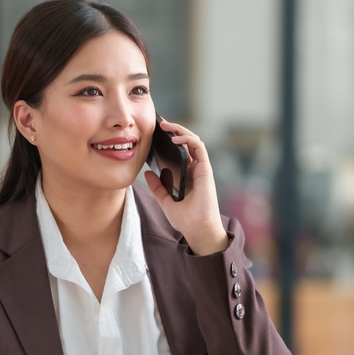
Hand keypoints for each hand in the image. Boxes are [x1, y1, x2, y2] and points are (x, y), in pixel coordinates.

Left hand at [144, 120, 227, 254]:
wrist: (197, 230)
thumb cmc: (186, 220)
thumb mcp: (165, 201)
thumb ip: (157, 187)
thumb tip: (147, 172)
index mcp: (188, 176)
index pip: (181, 152)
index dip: (171, 140)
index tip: (157, 134)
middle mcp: (196, 170)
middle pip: (187, 143)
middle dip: (175, 130)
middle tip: (160, 124)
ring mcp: (201, 169)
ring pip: (194, 141)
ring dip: (180, 130)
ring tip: (166, 126)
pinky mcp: (206, 170)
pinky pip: (198, 148)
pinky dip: (188, 139)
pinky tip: (175, 139)